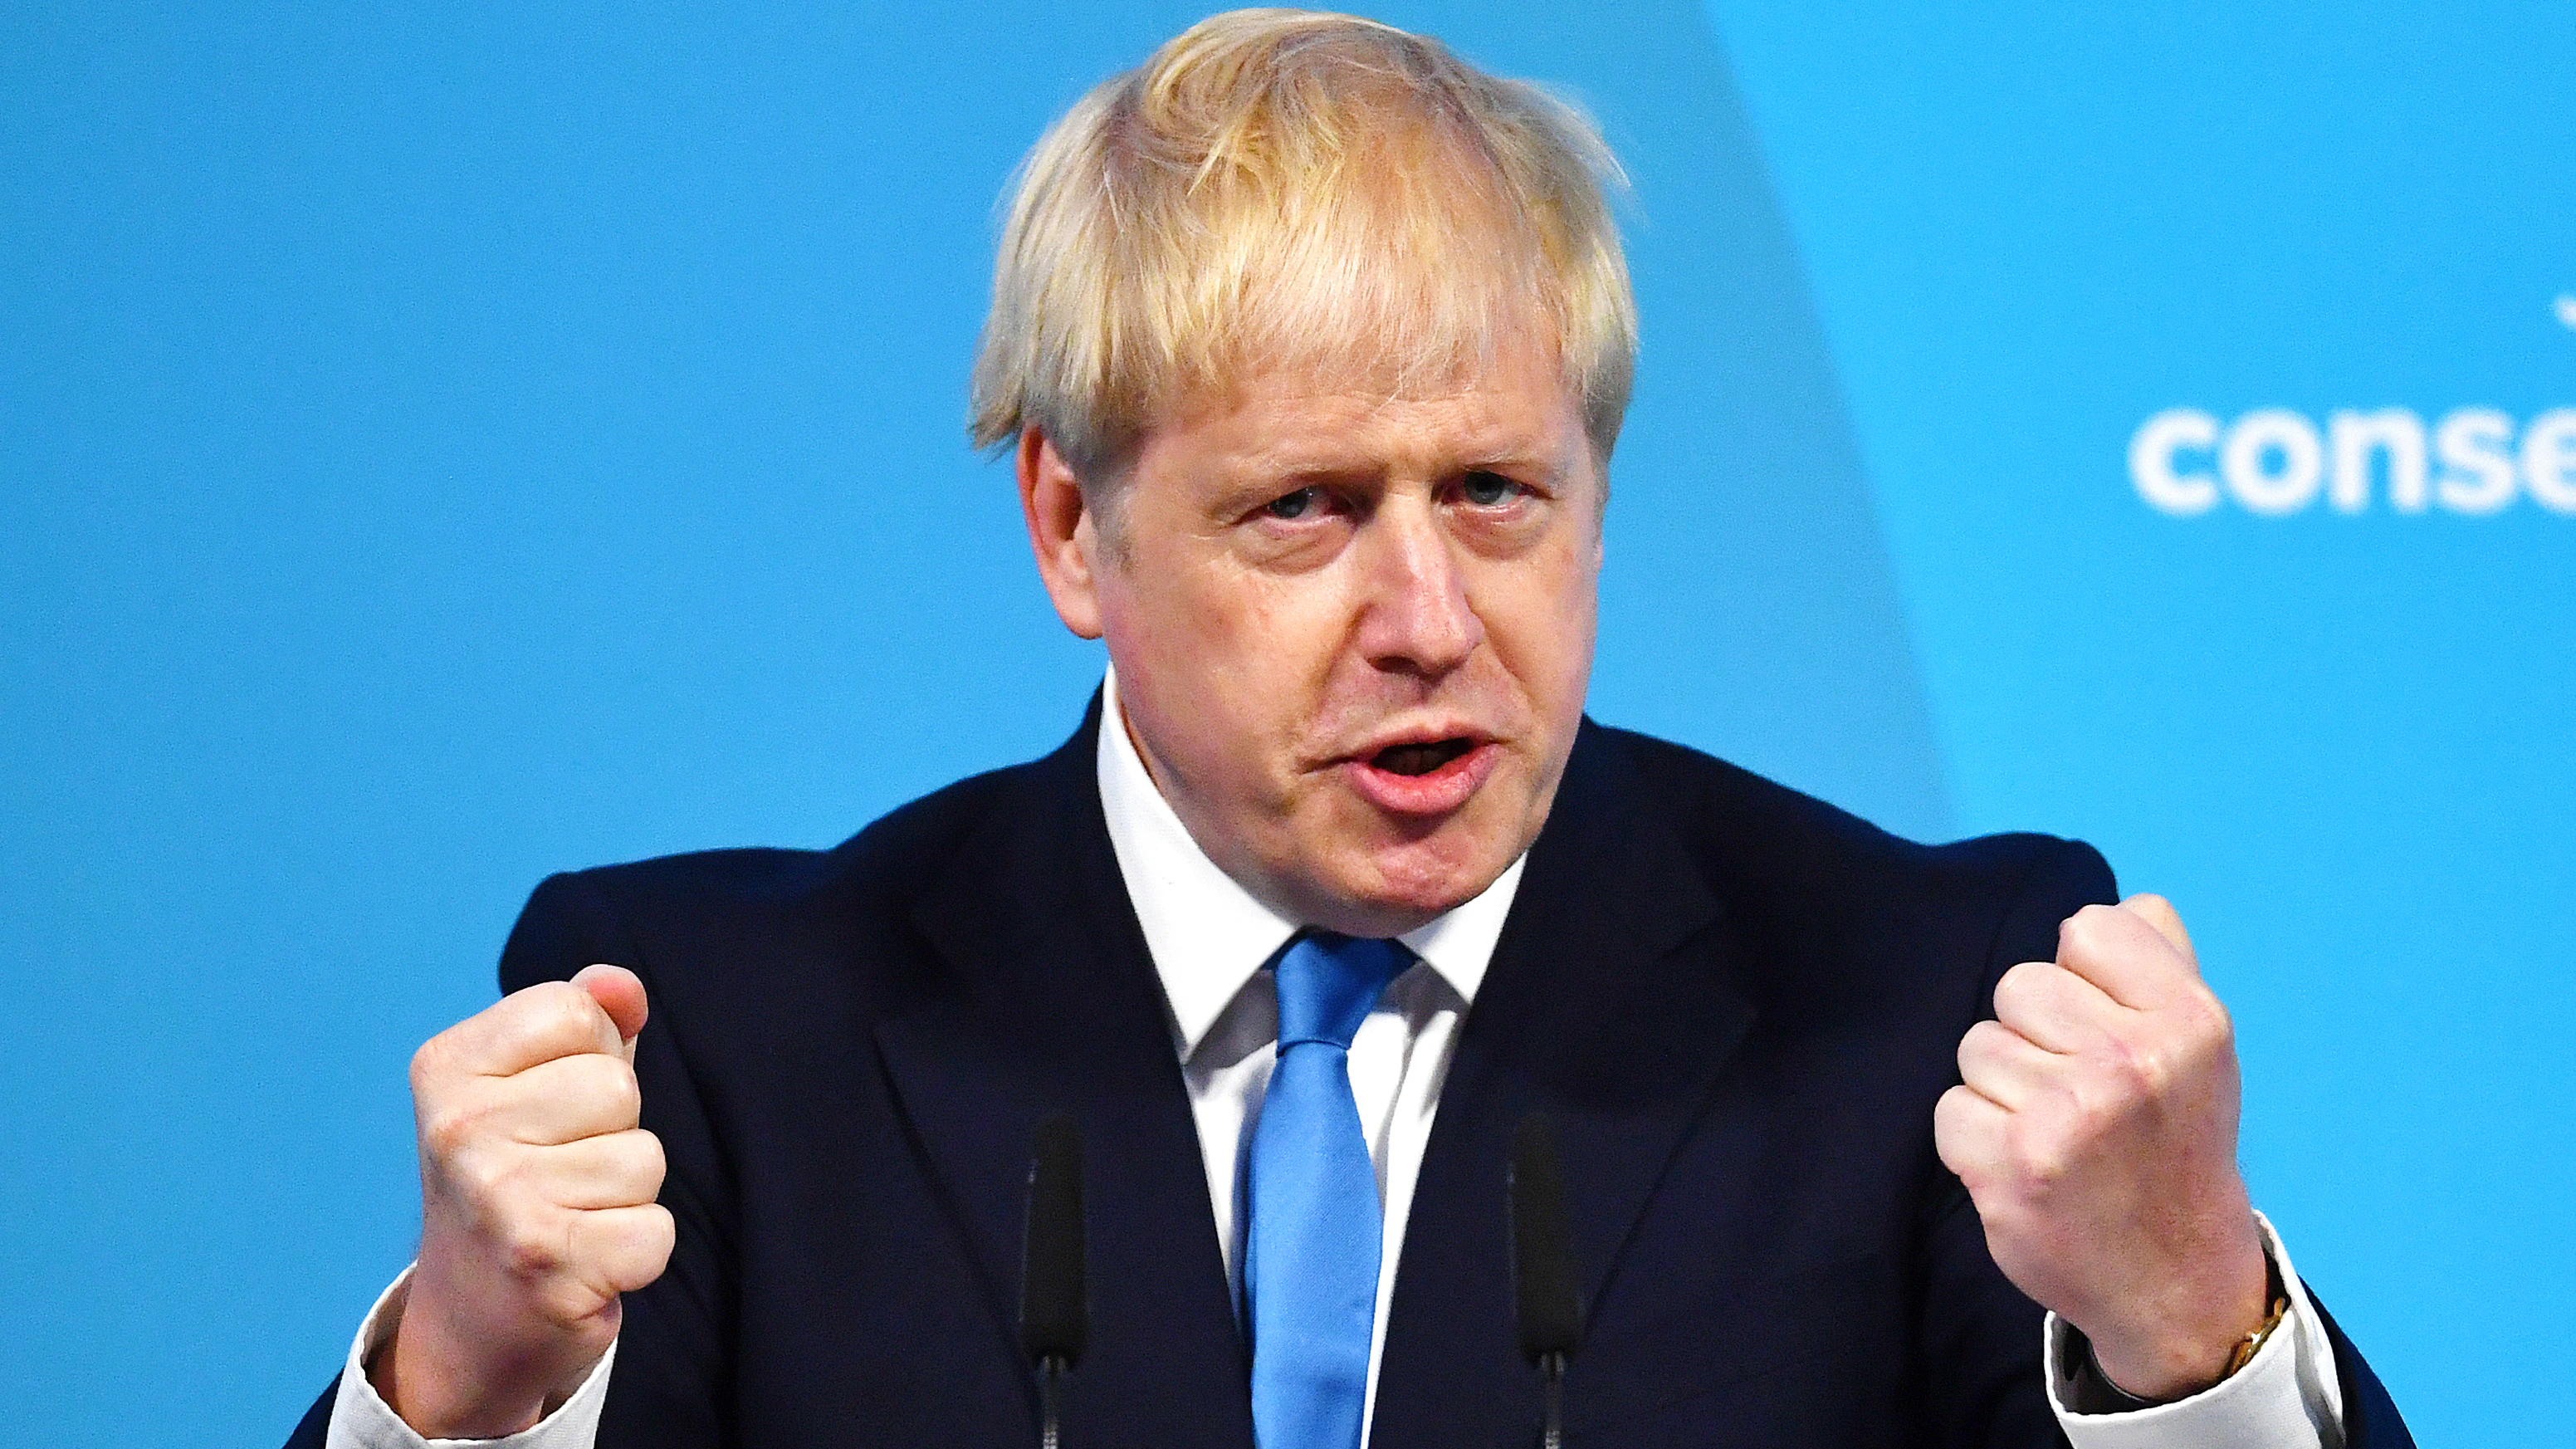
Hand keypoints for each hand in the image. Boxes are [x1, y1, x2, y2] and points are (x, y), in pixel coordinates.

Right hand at [371, 965, 674, 1436]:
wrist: (471, 1318)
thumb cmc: (519, 1175)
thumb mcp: (532, 1083)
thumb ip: (583, 1018)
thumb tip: (623, 986)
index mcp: (446, 1069)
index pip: (578, 1012)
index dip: (590, 1056)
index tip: (546, 1107)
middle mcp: (457, 1132)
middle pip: (617, 1086)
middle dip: (614, 1130)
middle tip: (561, 1173)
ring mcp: (496, 1201)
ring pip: (645, 1159)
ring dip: (627, 1194)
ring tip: (572, 1216)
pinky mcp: (545, 1267)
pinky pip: (657, 1231)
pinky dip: (639, 1251)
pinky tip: (587, 1263)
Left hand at [1934, 895, 2268, 1399]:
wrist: (2175, 1279)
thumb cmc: (2174, 1145)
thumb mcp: (2198, 1049)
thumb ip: (2164, 963)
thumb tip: (2128, 901)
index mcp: (2188, 1020)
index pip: (2087, 928)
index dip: (2081, 977)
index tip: (2104, 1030)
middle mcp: (2132, 1062)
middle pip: (2020, 985)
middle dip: (2034, 1034)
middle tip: (2079, 1094)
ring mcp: (2071, 1114)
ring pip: (1978, 1046)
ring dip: (2003, 1089)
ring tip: (2056, 1134)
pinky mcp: (2014, 1164)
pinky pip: (1950, 1107)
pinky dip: (1974, 1139)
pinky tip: (2023, 1167)